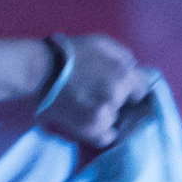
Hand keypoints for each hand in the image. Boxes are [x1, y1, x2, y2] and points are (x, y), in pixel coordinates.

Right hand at [33, 32, 153, 148]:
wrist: (39, 70)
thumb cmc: (70, 53)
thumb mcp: (102, 43)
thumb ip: (124, 56)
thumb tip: (135, 70)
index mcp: (124, 74)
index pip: (142, 91)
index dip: (132, 90)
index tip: (126, 92)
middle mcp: (117, 96)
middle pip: (129, 107)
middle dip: (120, 102)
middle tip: (101, 97)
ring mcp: (103, 114)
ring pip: (116, 120)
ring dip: (108, 116)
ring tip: (91, 108)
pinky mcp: (89, 129)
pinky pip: (106, 138)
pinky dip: (102, 132)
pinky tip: (92, 122)